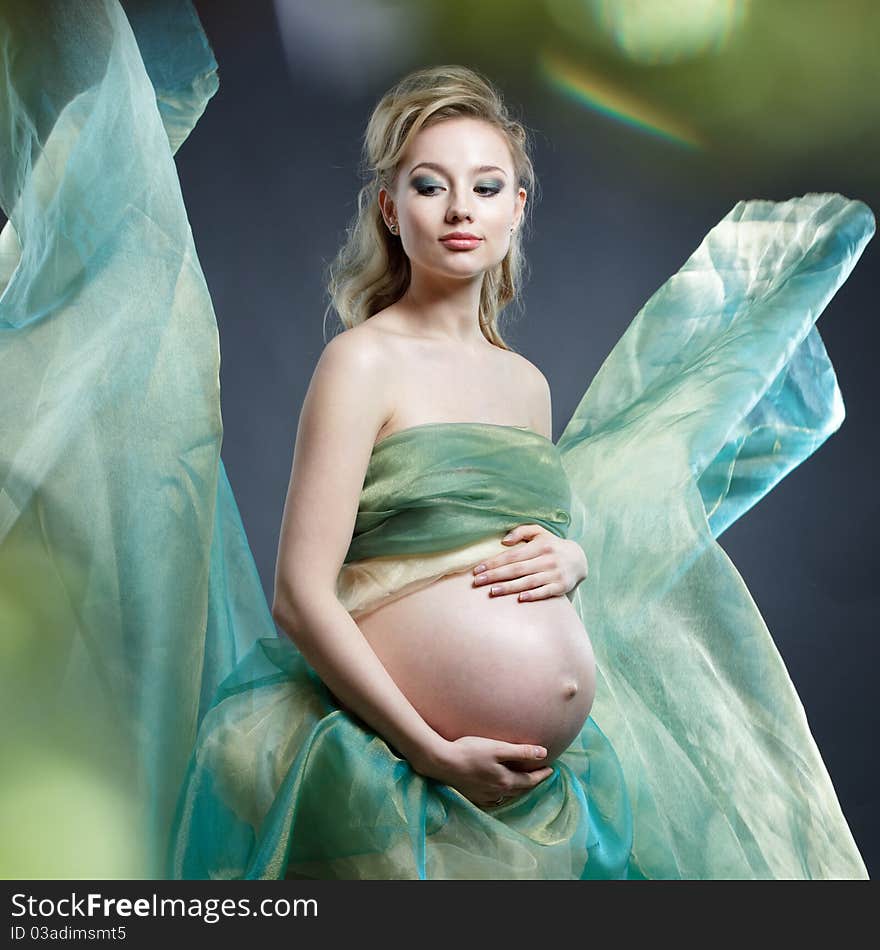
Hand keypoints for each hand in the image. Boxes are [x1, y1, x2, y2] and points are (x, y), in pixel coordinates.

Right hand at [415, 735, 554, 808]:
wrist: (442, 762)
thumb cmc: (470, 751)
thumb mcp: (498, 748)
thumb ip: (521, 752)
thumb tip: (544, 753)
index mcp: (505, 781)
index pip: (530, 781)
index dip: (542, 775)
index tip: (551, 769)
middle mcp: (497, 792)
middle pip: (520, 790)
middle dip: (532, 783)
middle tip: (540, 776)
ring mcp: (484, 796)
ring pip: (507, 796)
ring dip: (518, 790)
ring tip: (523, 783)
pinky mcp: (473, 795)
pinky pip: (493, 800)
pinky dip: (502, 795)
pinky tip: (499, 792)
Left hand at [471, 524, 587, 601]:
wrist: (579, 559)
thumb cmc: (552, 546)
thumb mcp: (540, 532)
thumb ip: (521, 531)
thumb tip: (504, 541)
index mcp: (540, 546)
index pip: (513, 555)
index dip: (494, 562)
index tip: (478, 569)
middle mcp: (547, 559)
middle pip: (517, 569)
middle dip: (496, 575)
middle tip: (477, 581)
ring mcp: (554, 573)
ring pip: (528, 581)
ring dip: (509, 587)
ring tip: (492, 591)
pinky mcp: (561, 586)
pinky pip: (545, 592)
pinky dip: (533, 595)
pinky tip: (520, 599)